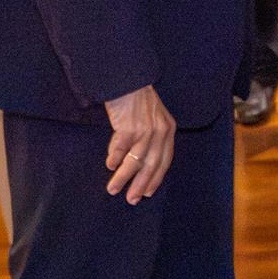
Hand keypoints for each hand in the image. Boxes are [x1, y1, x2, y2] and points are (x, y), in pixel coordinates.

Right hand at [104, 84, 175, 203]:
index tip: (148, 193)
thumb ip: (148, 138)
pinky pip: (121, 149)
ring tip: (113, 189)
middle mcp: (160, 131)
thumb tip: (134, 162)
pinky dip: (115, 158)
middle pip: (151, 165)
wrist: (127, 79)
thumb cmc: (136, 99)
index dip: (156, 178)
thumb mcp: (152, 117)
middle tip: (131, 199)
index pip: (164, 160)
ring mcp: (146, 129)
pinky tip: (109, 164)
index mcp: (168, 129)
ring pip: (135, 161)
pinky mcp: (130, 126)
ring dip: (123, 177)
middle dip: (141, 184)